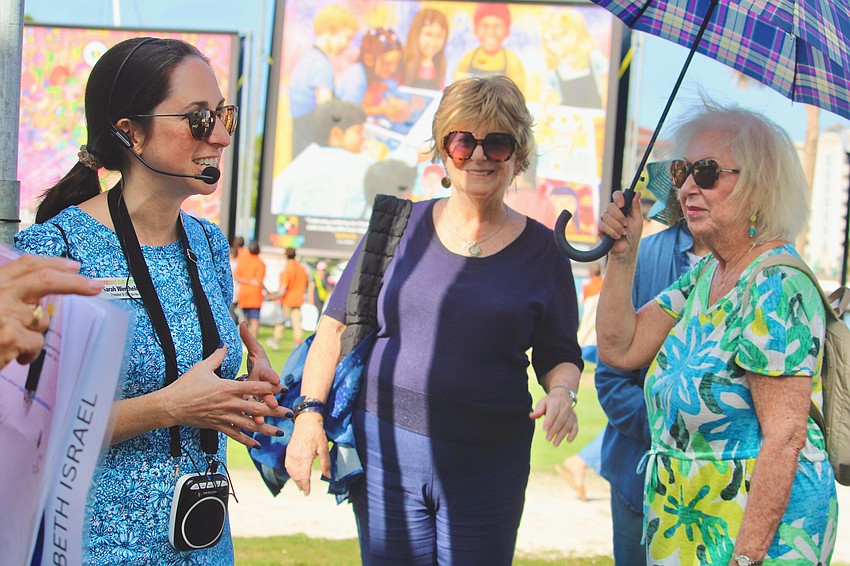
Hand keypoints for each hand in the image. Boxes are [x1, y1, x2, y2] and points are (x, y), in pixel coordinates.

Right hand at [0, 254, 102, 367]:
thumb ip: (10, 297)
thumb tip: (41, 299)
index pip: (25, 264)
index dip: (53, 263)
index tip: (74, 266)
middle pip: (44, 279)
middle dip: (74, 281)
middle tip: (95, 286)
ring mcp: (4, 314)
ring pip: (42, 320)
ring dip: (35, 334)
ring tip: (12, 343)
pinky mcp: (11, 337)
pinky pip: (37, 344)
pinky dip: (29, 354)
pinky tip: (12, 358)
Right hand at [163, 344, 291, 447]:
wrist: (170, 406)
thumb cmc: (186, 385)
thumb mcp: (202, 367)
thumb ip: (217, 356)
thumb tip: (225, 343)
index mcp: (227, 388)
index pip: (253, 388)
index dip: (270, 388)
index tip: (283, 388)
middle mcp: (228, 404)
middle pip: (256, 408)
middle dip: (275, 411)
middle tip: (289, 414)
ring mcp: (224, 417)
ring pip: (249, 425)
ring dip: (266, 429)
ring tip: (280, 432)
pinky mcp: (217, 426)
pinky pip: (235, 435)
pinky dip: (246, 440)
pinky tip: (257, 444)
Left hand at [239, 321, 286, 421]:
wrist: (263, 377)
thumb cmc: (258, 363)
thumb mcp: (255, 350)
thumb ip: (249, 338)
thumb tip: (243, 323)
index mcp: (263, 372)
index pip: (267, 374)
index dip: (272, 377)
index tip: (275, 380)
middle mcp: (264, 386)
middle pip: (267, 393)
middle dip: (270, 399)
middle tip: (273, 404)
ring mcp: (260, 397)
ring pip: (261, 407)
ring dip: (263, 415)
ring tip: (261, 423)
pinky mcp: (256, 406)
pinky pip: (254, 416)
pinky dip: (254, 423)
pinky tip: (253, 431)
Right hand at [285, 412, 330, 495]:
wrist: (306, 421)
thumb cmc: (317, 434)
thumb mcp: (324, 448)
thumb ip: (326, 463)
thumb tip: (328, 476)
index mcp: (305, 459)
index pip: (304, 477)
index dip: (306, 486)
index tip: (307, 493)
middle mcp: (296, 458)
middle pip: (297, 476)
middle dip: (300, 485)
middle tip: (304, 491)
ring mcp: (291, 455)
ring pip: (291, 472)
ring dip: (295, 480)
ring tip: (300, 485)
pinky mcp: (289, 451)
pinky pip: (288, 466)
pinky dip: (290, 472)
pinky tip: (293, 474)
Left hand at [529, 388, 578, 446]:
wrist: (562, 396)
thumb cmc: (549, 402)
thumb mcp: (542, 403)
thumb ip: (538, 410)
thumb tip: (531, 416)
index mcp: (555, 402)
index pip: (553, 412)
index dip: (549, 421)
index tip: (544, 429)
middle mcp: (565, 407)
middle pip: (560, 420)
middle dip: (554, 430)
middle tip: (548, 439)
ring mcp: (571, 414)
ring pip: (567, 425)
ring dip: (561, 435)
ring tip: (555, 443)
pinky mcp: (575, 419)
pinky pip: (575, 427)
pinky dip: (573, 434)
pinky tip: (568, 441)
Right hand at [598, 191, 643, 258]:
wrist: (628, 249)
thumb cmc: (634, 234)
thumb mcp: (638, 219)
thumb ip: (636, 206)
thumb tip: (638, 193)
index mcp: (622, 208)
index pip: (617, 195)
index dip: (618, 197)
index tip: (622, 205)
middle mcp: (612, 212)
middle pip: (610, 206)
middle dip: (619, 216)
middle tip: (626, 224)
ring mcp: (605, 220)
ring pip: (606, 217)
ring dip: (617, 226)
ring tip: (623, 233)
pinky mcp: (600, 229)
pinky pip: (603, 226)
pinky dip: (612, 232)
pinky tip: (617, 237)